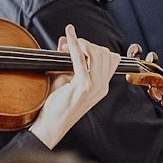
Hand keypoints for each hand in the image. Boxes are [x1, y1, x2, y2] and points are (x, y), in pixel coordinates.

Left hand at [29, 27, 121, 147]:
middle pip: (105, 53)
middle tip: (69, 45)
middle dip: (87, 43)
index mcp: (102, 86)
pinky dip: (74, 45)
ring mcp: (95, 87)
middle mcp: (102, 87)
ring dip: (81, 44)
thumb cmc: (56, 104)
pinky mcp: (84, 86)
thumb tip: (65, 39)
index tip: (77, 45)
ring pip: (97, 53)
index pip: (111, 58)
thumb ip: (68, 59)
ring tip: (66, 46)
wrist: (51, 125)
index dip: (95, 47)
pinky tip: (68, 38)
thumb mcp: (65, 78)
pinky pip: (81, 58)